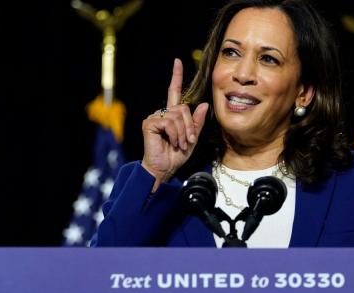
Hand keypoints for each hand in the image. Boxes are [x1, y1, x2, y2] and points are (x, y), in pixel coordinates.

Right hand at [141, 58, 208, 190]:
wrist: (164, 169)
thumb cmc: (176, 156)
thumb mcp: (192, 138)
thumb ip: (197, 122)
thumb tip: (203, 104)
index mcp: (172, 115)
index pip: (174, 92)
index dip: (176, 76)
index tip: (178, 61)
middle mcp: (162, 113)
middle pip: (183, 108)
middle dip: (190, 126)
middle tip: (188, 141)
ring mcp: (155, 117)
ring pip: (178, 116)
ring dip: (183, 132)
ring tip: (179, 144)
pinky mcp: (149, 123)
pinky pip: (169, 122)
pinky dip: (175, 134)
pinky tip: (171, 143)